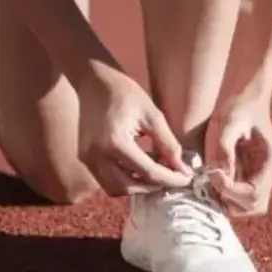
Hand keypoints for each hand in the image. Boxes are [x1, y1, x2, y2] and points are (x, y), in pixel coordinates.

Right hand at [77, 65, 192, 196]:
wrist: (95, 82)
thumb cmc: (126, 93)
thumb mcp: (153, 115)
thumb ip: (168, 143)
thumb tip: (181, 168)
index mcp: (116, 142)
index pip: (148, 172)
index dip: (170, 178)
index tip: (186, 178)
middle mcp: (98, 155)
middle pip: (130, 186)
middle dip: (153, 186)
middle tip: (172, 178)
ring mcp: (88, 158)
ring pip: (116, 189)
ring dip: (137, 187)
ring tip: (156, 174)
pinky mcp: (85, 158)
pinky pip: (106, 181)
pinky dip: (124, 180)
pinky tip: (139, 168)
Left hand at [205, 96, 271, 216]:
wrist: (245, 99)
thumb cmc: (238, 108)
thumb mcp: (229, 121)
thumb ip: (224, 146)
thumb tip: (220, 173)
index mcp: (271, 163)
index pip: (254, 194)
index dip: (230, 191)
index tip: (213, 174)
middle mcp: (269, 175)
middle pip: (253, 206)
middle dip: (230, 199)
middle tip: (211, 180)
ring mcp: (261, 178)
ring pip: (246, 208)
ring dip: (226, 200)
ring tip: (211, 180)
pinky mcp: (249, 178)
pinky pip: (238, 199)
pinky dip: (224, 196)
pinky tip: (212, 178)